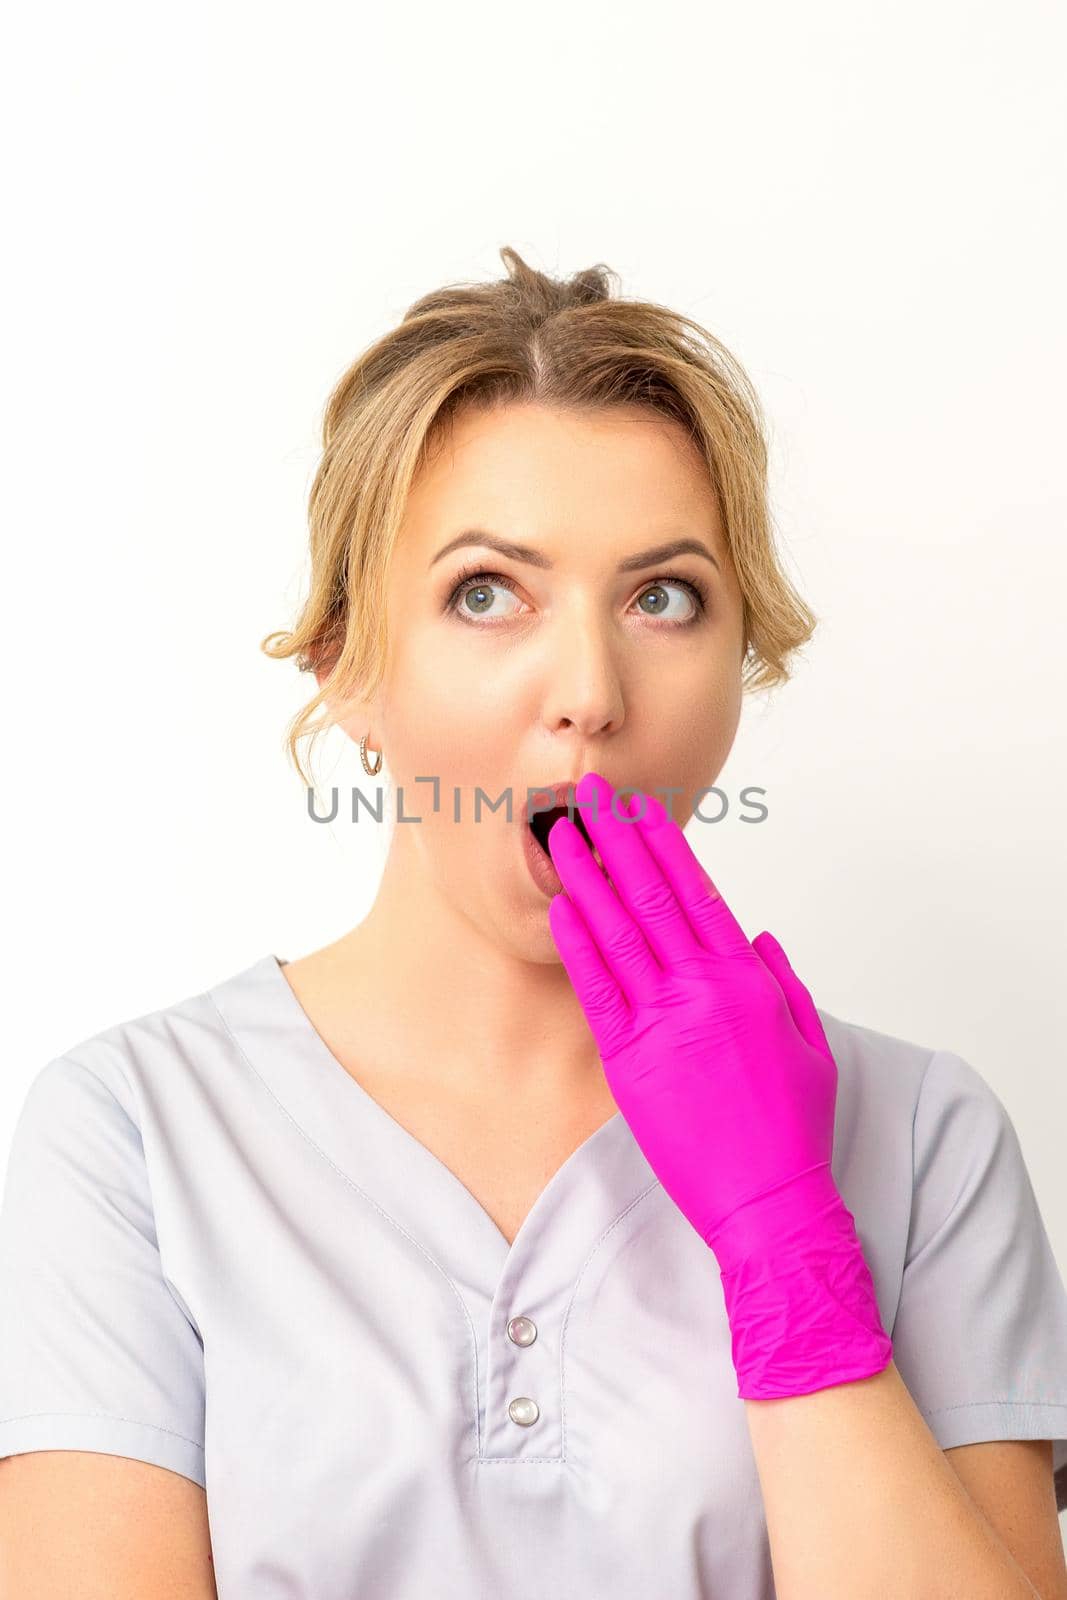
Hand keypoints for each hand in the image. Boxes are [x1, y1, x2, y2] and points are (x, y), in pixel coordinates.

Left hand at [546, 770, 891, 1398]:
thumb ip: (784, 981)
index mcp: (748, 980)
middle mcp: (705, 988)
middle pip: (652, 896)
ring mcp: (665, 1021)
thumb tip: (759, 934)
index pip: (699, 893)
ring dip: (588, 877)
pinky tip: (560, 907)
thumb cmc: (794, 1128)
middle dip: (618, 840)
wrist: (770, 1201)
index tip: (642, 811)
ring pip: (619, 931)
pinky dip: (577, 943)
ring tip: (561, 835)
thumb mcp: (811, 1043)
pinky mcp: (629, 1060)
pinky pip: (597, 989)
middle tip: (588, 796)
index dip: (665, 847)